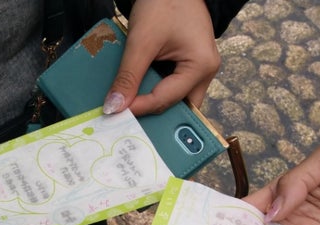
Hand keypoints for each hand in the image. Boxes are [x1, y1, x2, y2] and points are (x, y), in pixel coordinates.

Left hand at [103, 0, 219, 115]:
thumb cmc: (164, 4)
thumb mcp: (141, 41)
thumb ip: (128, 76)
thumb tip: (114, 107)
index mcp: (201, 66)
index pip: (165, 99)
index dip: (138, 108)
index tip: (113, 112)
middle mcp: (206, 73)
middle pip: (176, 107)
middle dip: (150, 113)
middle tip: (122, 118)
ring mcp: (200, 71)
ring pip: (175, 101)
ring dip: (152, 104)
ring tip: (128, 108)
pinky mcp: (189, 67)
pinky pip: (172, 89)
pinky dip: (154, 92)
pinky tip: (136, 94)